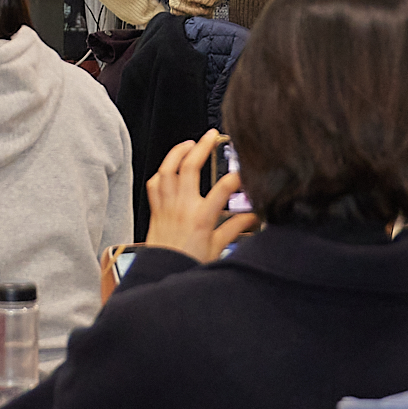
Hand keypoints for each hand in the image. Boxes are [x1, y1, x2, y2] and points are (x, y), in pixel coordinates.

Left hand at [145, 133, 260, 265]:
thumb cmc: (188, 262)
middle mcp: (182, 207)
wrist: (163, 272)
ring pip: (167, 170)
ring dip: (178, 152)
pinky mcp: (156, 209)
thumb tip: (253, 216)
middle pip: (189, 168)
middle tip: (212, 136)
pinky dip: (161, 172)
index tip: (245, 170)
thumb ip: (235, 227)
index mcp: (201, 217)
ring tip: (189, 143)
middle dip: (202, 147)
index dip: (237, 176)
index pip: (223, 189)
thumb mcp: (217, 246)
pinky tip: (169, 167)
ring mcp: (167, 206)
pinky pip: (154, 184)